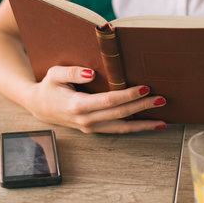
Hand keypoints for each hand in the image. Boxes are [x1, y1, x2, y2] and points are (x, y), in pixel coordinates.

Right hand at [25, 66, 166, 133]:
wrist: (40, 106)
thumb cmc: (49, 86)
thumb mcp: (55, 74)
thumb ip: (73, 72)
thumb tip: (92, 73)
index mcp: (77, 105)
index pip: (108, 101)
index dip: (127, 95)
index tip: (144, 88)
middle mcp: (85, 120)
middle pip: (119, 114)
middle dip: (142, 107)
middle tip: (161, 99)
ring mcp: (91, 128)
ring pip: (121, 128)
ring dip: (143, 124)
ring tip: (163, 119)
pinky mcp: (95, 129)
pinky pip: (118, 130)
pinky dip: (136, 128)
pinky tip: (151, 125)